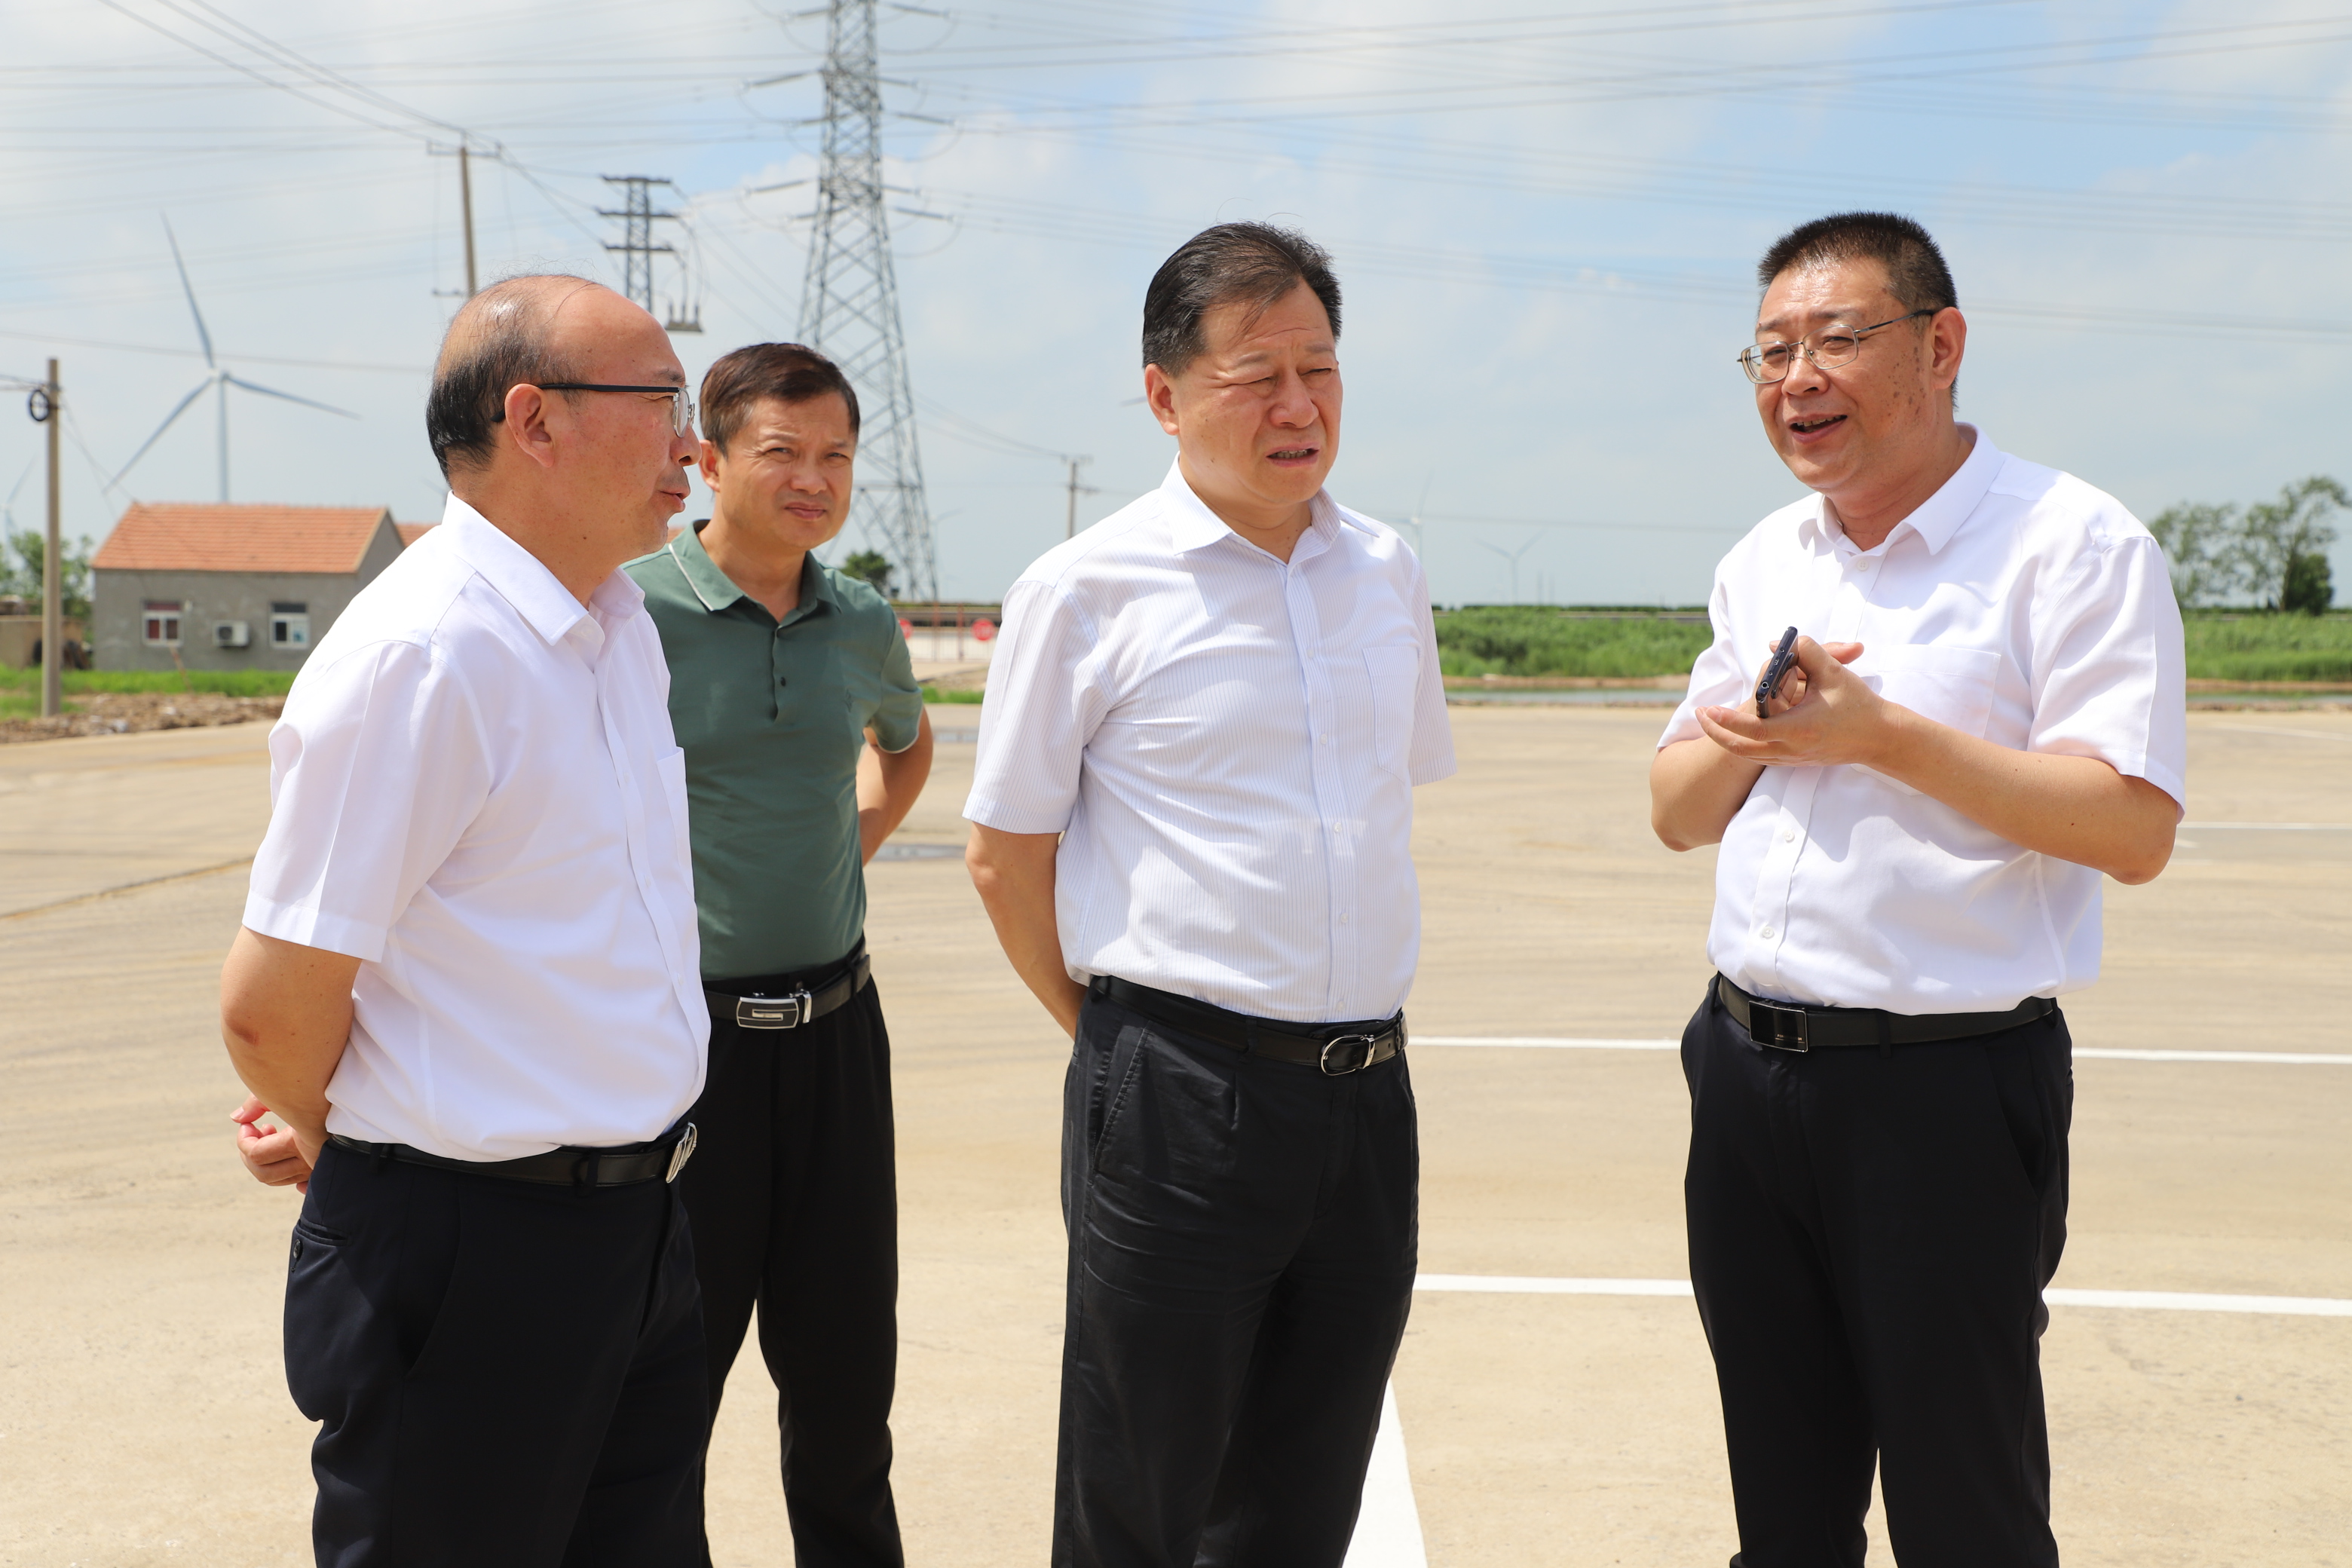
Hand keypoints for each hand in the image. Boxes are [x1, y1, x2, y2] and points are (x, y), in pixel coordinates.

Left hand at [232, 1095, 316, 1192]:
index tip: (247, 1123)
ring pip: (277, 1180)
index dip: (243, 1140)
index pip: (257, 1154)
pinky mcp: (323, 1165)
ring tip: (269, 1135)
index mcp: (304, 1139)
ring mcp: (319, 1165)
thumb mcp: (287, 1088)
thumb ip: (257, 1102)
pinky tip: (283, 1161)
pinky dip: (287, 1178)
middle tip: (253, 1131)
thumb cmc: (321, 1086)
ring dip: (264, 1162)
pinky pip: (300, 1184)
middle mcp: (313, 1159)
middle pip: (263, 1173)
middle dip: (249, 1154)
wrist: (359, 1092)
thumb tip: (236, 1119)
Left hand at [1696, 637, 1886, 766]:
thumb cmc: (1858, 703)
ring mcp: (1793, 758)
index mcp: (1799, 728)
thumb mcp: (1833, 672)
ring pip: (1748, 755)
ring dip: (1726, 738)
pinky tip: (1736, 731)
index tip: (1708, 709)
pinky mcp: (1795, 761)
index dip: (1726, 720)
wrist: (1880, 737)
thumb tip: (1775, 645)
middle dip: (1715, 732)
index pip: (1753, 730)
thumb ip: (1805, 652)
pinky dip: (1744, 744)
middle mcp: (1792, 748)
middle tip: (1699, 714)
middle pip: (1741, 748)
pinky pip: (1761, 756)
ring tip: (1710, 720)